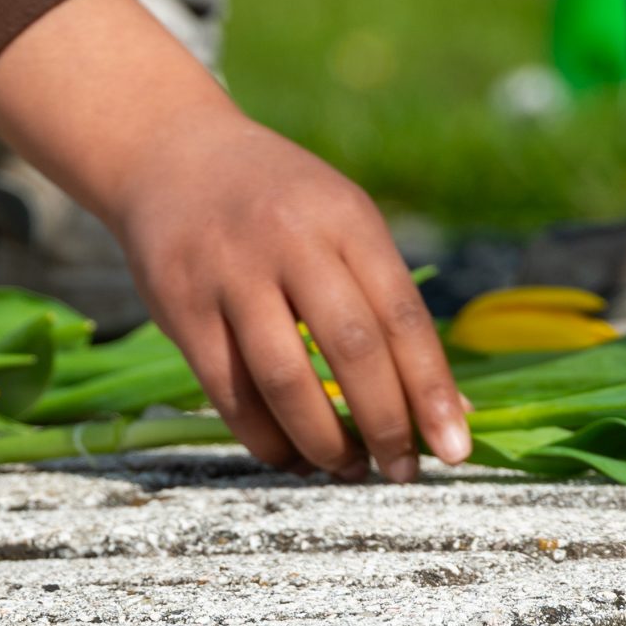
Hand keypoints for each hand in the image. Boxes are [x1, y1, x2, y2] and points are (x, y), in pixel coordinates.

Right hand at [0, 0, 471, 480]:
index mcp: (345, 218)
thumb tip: (449, 408)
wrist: (170, 153)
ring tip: (348, 468)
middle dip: (385, 424)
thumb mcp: (339, 220)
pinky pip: (230, 392)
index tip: (455, 450)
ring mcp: (229, 273)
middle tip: (402, 472)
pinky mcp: (180, 307)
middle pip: (351, 349)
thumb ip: (386, 302)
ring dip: (323, 442)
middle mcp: (290, 240)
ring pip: (285, 380)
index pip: (401, 315)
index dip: (432, 389)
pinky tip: (291, 456)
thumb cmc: (278, 202)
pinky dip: (266, 438)